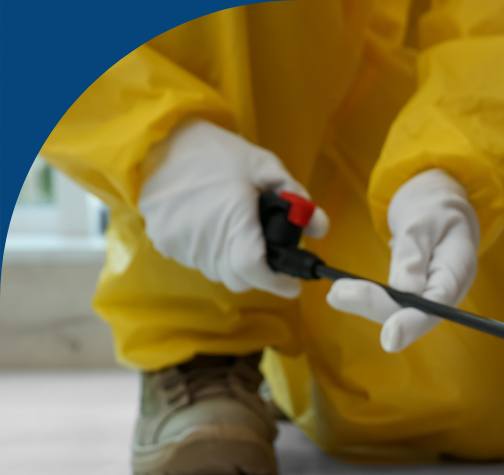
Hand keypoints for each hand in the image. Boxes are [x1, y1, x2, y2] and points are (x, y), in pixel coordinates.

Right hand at [138, 119, 328, 297]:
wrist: (161, 138)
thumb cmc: (218, 151)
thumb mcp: (266, 166)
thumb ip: (298, 200)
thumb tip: (319, 229)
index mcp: (233, 220)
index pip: (254, 270)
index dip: (277, 283)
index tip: (292, 284)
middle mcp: (203, 239)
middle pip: (238, 278)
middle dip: (258, 271)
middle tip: (268, 252)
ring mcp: (179, 242)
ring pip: (216, 271)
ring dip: (232, 261)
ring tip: (236, 230)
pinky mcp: (162, 240)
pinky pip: (195, 260)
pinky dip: (210, 252)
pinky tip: (213, 226)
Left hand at [326, 169, 479, 352]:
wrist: (439, 207)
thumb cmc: (436, 209)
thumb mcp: (423, 219)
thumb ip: (413, 253)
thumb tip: (405, 289)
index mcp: (458, 269)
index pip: (439, 303)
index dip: (414, 323)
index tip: (390, 336)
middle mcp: (446, 290)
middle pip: (414, 314)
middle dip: (376, 306)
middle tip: (339, 293)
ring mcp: (430, 295)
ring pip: (398, 313)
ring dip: (365, 304)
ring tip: (336, 293)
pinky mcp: (414, 295)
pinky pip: (391, 304)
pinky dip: (367, 299)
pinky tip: (343, 293)